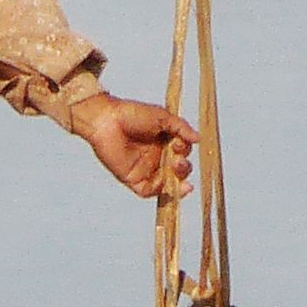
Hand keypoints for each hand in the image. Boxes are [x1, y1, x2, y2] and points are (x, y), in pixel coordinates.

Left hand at [70, 92, 192, 201]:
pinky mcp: (133, 179)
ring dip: (177, 180)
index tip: (178, 143)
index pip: (182, 153)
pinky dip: (163, 192)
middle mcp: (156, 157)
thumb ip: (181, 127)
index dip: (184, 150)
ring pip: (168, 182)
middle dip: (183, 167)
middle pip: (178, 170)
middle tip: (177, 159)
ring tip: (177, 167)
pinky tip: (174, 188)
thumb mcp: (162, 117)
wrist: (107, 119)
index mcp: (164, 142)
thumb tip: (199, 139)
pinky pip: (150, 191)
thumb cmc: (133, 114)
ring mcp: (145, 169)